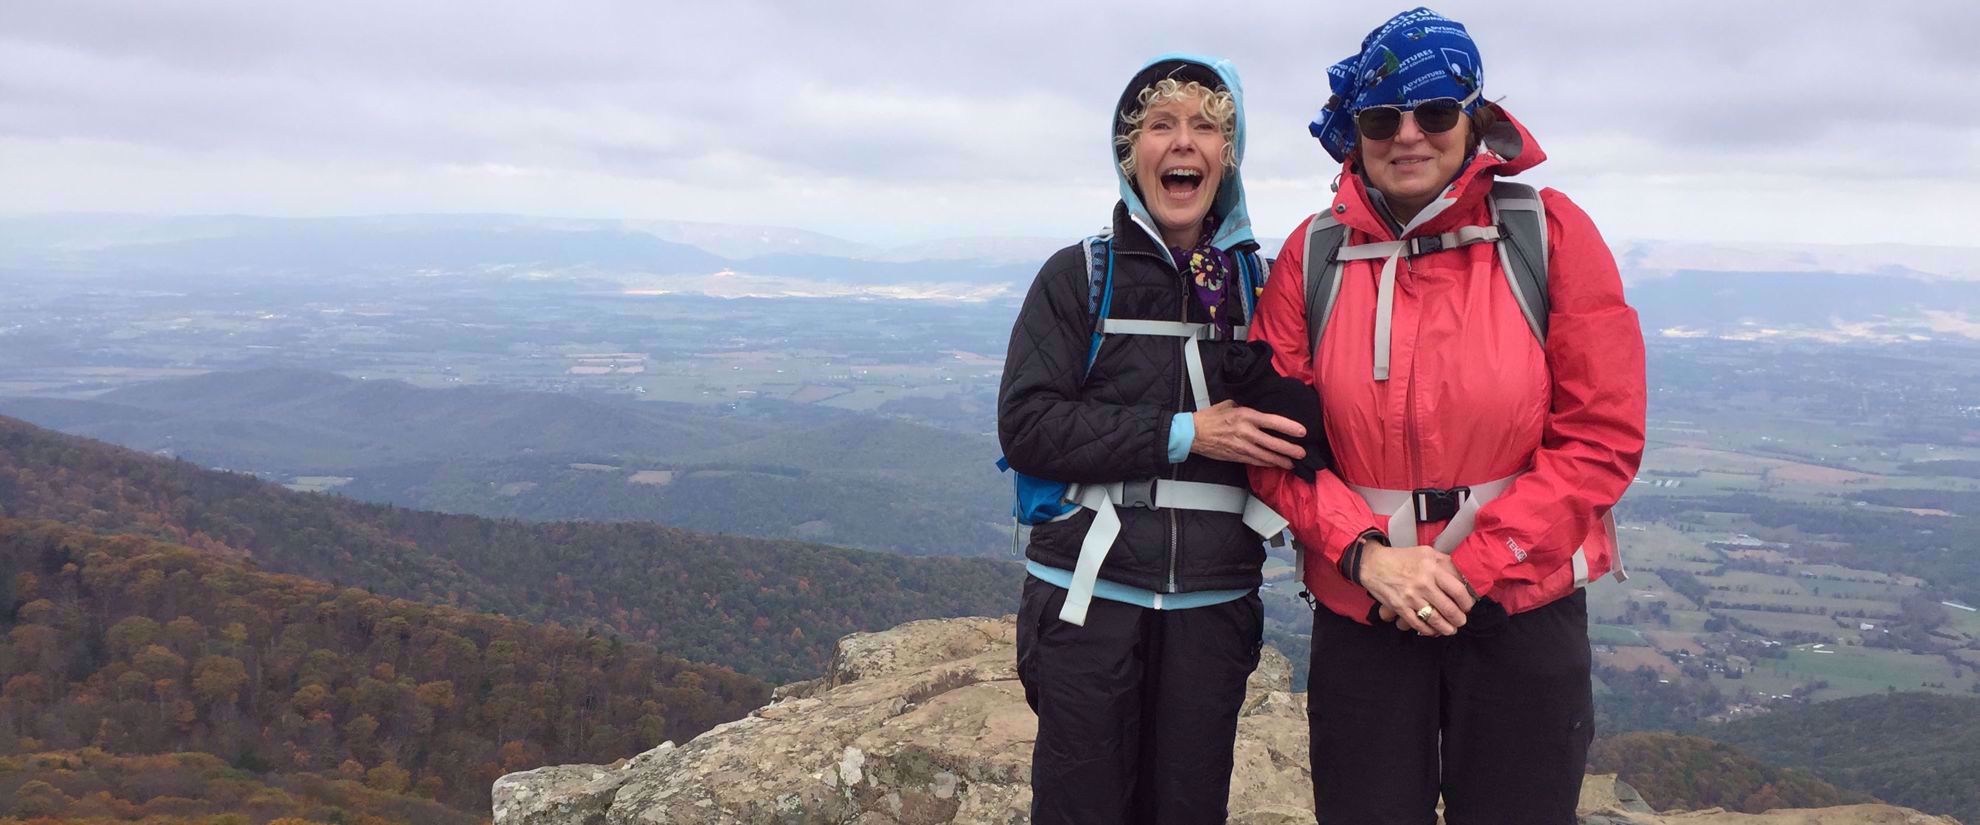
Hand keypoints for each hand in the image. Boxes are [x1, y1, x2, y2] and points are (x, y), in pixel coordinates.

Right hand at [1190, 400, 1305, 468]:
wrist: (1192, 434)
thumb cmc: (1210, 417)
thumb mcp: (1229, 405)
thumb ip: (1246, 408)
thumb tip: (1259, 411)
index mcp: (1245, 416)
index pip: (1272, 421)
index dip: (1289, 427)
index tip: (1301, 431)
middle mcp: (1245, 432)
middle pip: (1273, 443)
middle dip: (1290, 449)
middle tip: (1303, 453)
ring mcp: (1241, 446)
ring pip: (1266, 456)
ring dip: (1281, 461)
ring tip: (1293, 463)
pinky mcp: (1237, 456)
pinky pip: (1256, 461)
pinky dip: (1267, 463)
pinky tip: (1275, 465)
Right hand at [1359, 542, 1474, 634]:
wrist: (1373, 564)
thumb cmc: (1401, 558)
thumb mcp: (1426, 552)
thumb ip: (1445, 563)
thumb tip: (1462, 577)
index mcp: (1432, 569)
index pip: (1458, 590)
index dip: (1466, 602)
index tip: (1467, 606)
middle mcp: (1423, 584)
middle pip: (1449, 608)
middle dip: (1459, 619)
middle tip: (1461, 621)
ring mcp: (1411, 597)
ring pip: (1435, 619)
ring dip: (1446, 628)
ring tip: (1451, 629)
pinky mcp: (1400, 608)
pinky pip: (1418, 624)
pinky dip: (1428, 630)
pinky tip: (1433, 631)